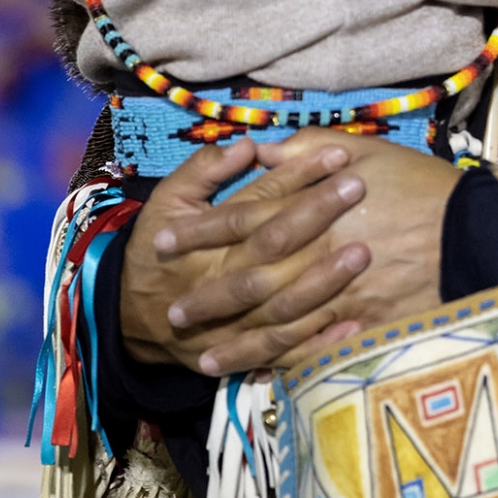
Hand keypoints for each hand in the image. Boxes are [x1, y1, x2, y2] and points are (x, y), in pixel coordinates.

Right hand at [119, 138, 372, 372]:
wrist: (134, 319)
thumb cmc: (158, 253)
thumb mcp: (167, 202)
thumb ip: (203, 171)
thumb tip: (247, 146)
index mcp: (206, 239)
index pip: (257, 201)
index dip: (297, 175)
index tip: (339, 154)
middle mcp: (222, 278)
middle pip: (273, 245)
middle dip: (316, 215)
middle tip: (358, 187)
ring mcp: (234, 320)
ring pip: (282, 302)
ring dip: (323, 279)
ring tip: (363, 252)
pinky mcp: (245, 351)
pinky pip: (285, 351)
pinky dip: (318, 343)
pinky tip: (354, 325)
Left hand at [158, 135, 460, 373]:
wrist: (480, 232)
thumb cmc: (424, 187)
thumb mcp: (370, 151)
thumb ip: (311, 149)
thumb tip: (265, 152)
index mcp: (315, 210)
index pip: (241, 220)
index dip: (199, 231)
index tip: (161, 243)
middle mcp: (319, 256)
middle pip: (248, 279)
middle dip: (206, 297)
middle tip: (169, 312)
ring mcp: (342, 299)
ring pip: (274, 326)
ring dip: (235, 342)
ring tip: (201, 358)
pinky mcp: (366, 330)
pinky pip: (316, 352)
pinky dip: (284, 365)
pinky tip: (260, 374)